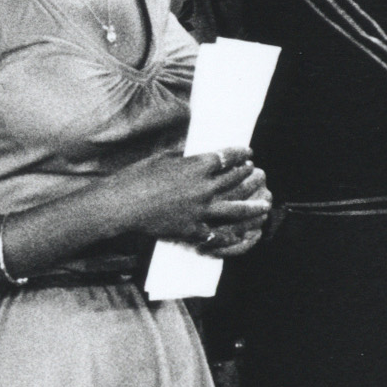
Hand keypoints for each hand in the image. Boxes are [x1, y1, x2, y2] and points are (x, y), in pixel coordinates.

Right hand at [118, 145, 272, 246]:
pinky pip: (216, 234)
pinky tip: (240, 234)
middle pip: (235, 181)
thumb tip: (192, 152)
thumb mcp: (161, 158)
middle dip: (249, 176)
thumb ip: (182, 156)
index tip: (248, 152)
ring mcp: (199, 210)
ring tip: (265, 206)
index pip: (226, 158)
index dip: (239, 154)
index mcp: (196, 166)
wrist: (121, 205)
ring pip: (234, 209)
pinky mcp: (191, 229)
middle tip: (257, 173)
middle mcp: (203, 188)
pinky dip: (230, 234)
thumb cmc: (135, 177)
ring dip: (252, 207)